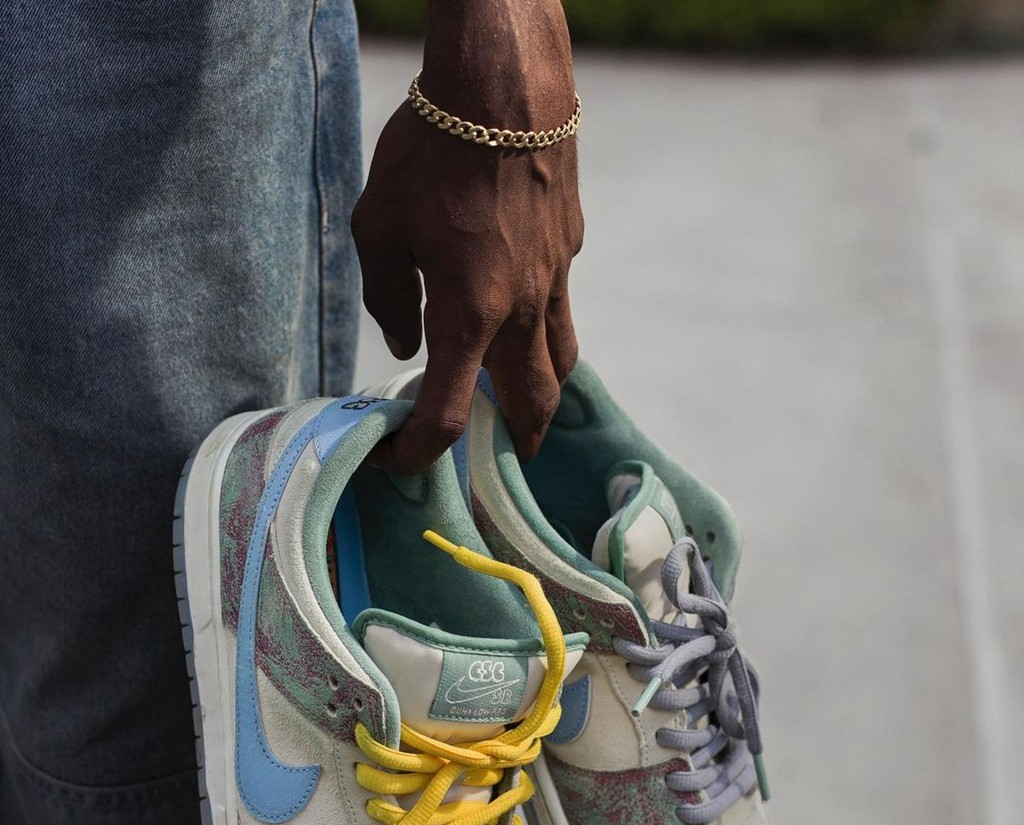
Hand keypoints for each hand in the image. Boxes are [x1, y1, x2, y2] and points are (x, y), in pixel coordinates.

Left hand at [351, 0, 583, 473]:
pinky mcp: (567, 252)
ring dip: (543, 395)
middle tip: (502, 458)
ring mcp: (552, 283)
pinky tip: (523, 318)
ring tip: (524, 403)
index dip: (420, 451)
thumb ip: (387, 298)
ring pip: (561, 364)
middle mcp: (519, 313)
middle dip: (514, 442)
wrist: (505, 89)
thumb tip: (402, 341)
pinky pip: (562, 311)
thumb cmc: (430, 155)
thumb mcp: (379, 228)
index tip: (399, 458)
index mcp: (468, 318)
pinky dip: (546, 335)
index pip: (449, 415)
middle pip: (530, 406)